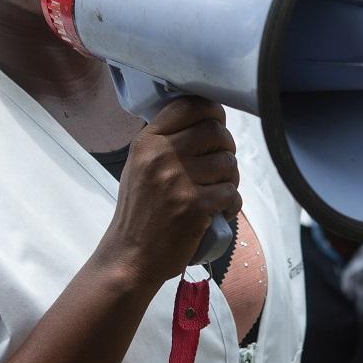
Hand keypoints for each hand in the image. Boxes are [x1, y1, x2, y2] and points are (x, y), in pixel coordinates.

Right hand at [105, 97, 240, 286]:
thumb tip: (203, 118)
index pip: (189, 105)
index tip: (216, 125)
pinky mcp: (195, 207)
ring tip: (217, 191)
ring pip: (228, 163)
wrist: (130, 257)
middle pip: (216, 131)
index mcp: (147, 142)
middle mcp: (161, 156)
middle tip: (220, 164)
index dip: (212, 112)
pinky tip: (219, 211)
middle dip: (226, 147)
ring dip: (231, 178)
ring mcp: (178, 181)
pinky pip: (232, 193)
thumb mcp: (138, 167)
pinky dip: (231, 204)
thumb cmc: (138, 212)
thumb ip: (164, 142)